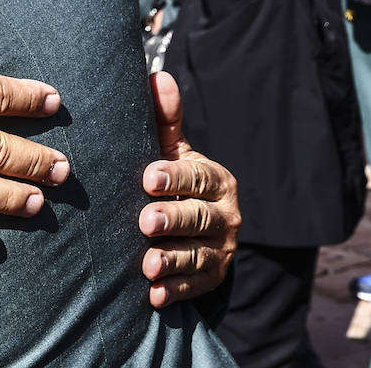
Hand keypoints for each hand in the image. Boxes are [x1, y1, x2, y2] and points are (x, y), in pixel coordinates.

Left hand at [139, 71, 238, 307]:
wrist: (198, 227)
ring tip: (147, 266)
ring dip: (171, 261)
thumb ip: (166, 120)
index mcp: (217, 180)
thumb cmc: (176, 180)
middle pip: (198, 218)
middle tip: (145, 221)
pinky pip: (195, 286)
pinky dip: (174, 291)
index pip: (198, 178)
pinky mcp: (212, 278)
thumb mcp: (175, 152)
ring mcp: (221, 249)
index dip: (174, 177)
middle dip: (172, 219)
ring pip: (197, 255)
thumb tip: (157, 76)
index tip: (148, 177)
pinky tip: (153, 294)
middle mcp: (225, 215)